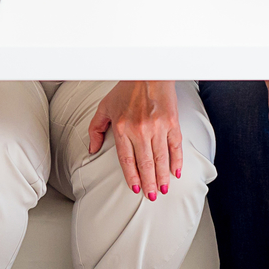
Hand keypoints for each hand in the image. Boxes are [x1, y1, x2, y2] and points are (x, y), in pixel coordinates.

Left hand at [88, 80, 184, 199]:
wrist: (148, 72)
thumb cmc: (126, 90)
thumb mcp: (105, 107)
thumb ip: (96, 128)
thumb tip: (92, 149)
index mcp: (122, 128)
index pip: (127, 160)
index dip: (132, 177)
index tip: (136, 189)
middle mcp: (140, 129)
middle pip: (145, 163)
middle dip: (149, 182)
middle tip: (151, 196)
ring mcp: (157, 127)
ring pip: (161, 158)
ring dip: (162, 176)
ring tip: (163, 189)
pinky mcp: (171, 122)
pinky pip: (175, 146)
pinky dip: (176, 160)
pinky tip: (176, 172)